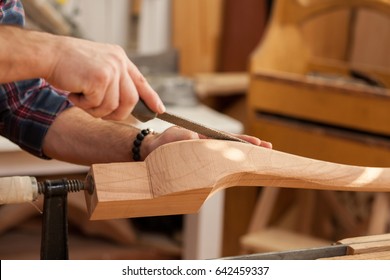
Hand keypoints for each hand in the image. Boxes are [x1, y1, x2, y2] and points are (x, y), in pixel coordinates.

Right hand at [45, 36, 164, 119]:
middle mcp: (119, 62)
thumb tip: (128, 104)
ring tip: (81, 98)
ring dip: (94, 109)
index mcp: (120, 58)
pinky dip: (83, 105)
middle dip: (116, 113)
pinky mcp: (100, 78)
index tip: (159, 110)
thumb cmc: (69, 64)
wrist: (48, 54)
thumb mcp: (98, 67)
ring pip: (112, 106)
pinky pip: (97, 105)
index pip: (141, 81)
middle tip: (99, 112)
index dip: (151, 97)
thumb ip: (114, 80)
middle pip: (130, 100)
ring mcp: (110, 70)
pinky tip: (74, 93)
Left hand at [142, 126, 271, 159]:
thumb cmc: (163, 143)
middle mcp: (207, 144)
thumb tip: (203, 143)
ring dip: (243, 156)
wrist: (151, 152)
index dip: (244, 141)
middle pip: (233, 145)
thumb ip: (191, 139)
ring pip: (228, 155)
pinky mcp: (200, 164)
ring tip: (261, 156)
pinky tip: (241, 168)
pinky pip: (218, 164)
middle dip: (250, 147)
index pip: (228, 138)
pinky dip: (231, 166)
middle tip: (268, 148)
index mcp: (204, 136)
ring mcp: (205, 154)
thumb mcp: (178, 137)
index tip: (259, 143)